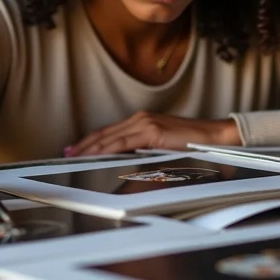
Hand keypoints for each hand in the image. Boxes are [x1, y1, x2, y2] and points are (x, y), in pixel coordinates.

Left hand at [67, 112, 241, 156]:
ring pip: (111, 137)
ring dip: (91, 147)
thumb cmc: (191, 143)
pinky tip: (97, 155)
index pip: (110, 132)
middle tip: (66, 152)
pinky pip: (124, 142)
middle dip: (84, 144)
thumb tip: (125, 160)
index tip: (75, 148)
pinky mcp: (153, 131)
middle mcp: (141, 118)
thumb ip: (143, 149)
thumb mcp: (161, 145)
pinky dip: (107, 149)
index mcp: (142, 121)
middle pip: (105, 133)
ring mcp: (146, 123)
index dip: (91, 140)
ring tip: (75, 155)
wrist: (213, 137)